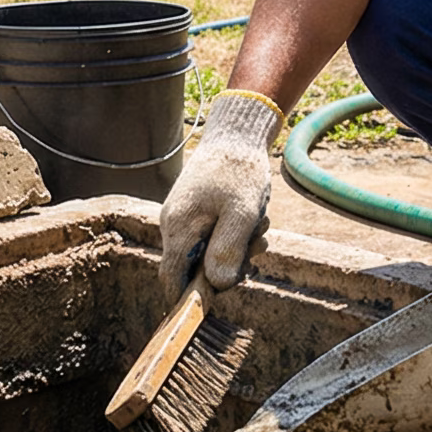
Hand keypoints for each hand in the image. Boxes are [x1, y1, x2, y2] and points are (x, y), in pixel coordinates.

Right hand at [158, 91, 281, 299]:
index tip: (220, 299)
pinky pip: (213, 235)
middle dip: (228, 266)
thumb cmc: (239, 172)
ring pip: (207, 251)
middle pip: (194, 268)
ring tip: (260, 224)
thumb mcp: (241, 215)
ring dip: (237, 247)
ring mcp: (183, 217)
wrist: (236, 132)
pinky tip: (254, 217)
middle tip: (256, 246)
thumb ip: (227, 251)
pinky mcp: (196, 210)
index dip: (192, 297)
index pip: (172, 280)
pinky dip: (235, 233)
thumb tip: (217, 287)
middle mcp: (173, 225)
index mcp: (178, 228)